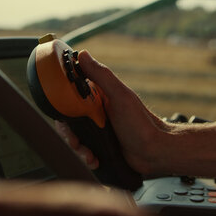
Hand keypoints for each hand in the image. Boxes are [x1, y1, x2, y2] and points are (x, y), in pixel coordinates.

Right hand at [55, 50, 171, 174]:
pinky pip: (84, 150)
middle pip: (69, 119)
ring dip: (77, 148)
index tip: (61, 115)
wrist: (155, 152)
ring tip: (88, 154)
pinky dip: (86, 157)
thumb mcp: (120, 96)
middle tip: (75, 141)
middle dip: (69, 133)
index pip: (69, 94)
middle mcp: (95, 111)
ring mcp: (97, 129)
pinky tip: (94, 160)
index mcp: (98, 95)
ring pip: (75, 137)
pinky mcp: (100, 145)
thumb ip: (101, 76)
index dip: (61, 105)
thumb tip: (83, 54)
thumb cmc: (142, 123)